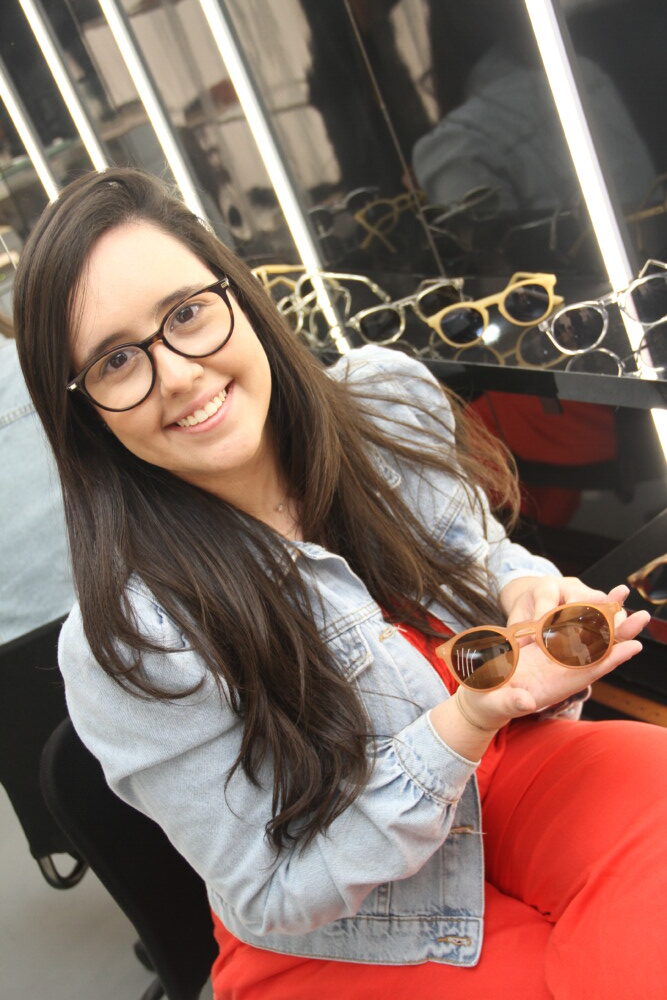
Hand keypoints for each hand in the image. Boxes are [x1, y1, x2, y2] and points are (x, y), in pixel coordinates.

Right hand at [461, 576, 649, 730]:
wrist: (481, 697)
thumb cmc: (488, 703)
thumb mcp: (496, 704)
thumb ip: (511, 703)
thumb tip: (525, 702)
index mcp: (553, 685)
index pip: (588, 671)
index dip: (611, 659)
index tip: (634, 646)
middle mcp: (559, 669)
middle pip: (594, 649)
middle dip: (618, 633)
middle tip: (642, 616)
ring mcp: (551, 656)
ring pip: (583, 634)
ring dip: (603, 617)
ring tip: (621, 597)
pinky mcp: (540, 645)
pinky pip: (564, 627)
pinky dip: (580, 615)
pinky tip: (594, 600)